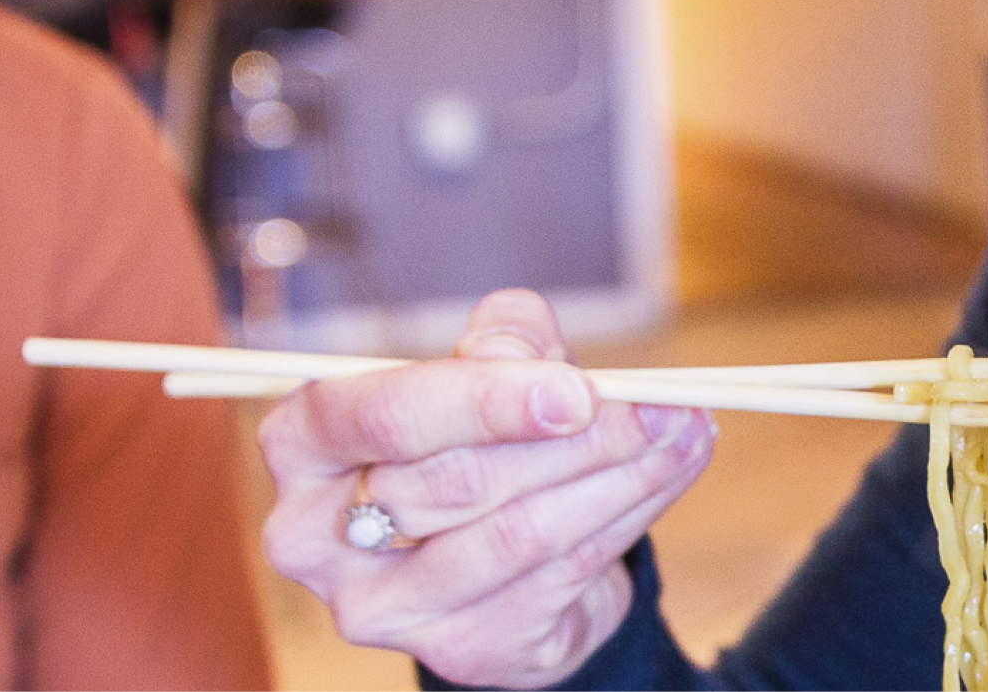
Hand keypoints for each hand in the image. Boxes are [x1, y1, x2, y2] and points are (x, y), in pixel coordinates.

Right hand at [257, 289, 714, 687]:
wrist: (504, 549)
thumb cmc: (481, 435)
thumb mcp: (488, 363)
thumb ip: (504, 339)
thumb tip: (534, 365)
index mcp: (303, 443)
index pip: (382, 416)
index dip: (483, 401)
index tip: (578, 390)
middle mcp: (315, 537)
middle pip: (459, 481)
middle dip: (579, 439)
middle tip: (662, 406)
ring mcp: (382, 608)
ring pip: (519, 535)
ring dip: (621, 479)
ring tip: (684, 432)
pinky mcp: (457, 649)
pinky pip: (559, 578)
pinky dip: (627, 520)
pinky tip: (667, 477)